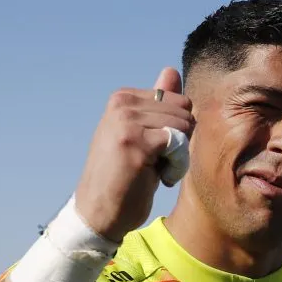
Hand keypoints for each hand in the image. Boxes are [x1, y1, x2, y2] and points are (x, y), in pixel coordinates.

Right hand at [74, 67, 192, 241]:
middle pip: (184, 112)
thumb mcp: (140, 133)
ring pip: (183, 127)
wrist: (97, 212)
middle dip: (179, 141)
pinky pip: (178, 144)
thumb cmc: (121, 176)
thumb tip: (172, 70)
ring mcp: (127, 122)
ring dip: (177, 155)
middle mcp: (122, 105)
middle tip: (153, 162)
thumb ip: (158, 103)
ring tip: (152, 170)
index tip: (152, 150)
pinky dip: (175, 166)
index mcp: (122, 98)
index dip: (176, 130)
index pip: (178, 100)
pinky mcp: (136, 143)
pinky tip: (156, 178)